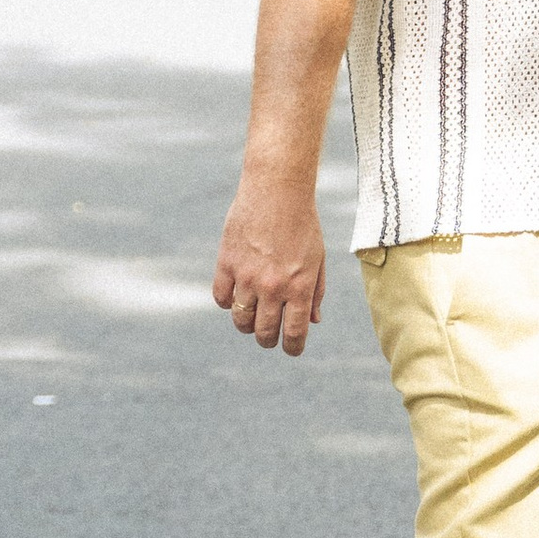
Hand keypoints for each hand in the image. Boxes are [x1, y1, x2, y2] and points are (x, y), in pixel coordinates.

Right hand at [213, 164, 326, 352]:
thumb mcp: (317, 258)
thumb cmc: (303, 223)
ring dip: (247, 324)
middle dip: (268, 339)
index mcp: (299, 287)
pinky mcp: (227, 263)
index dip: (292, 348)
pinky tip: (236, 294)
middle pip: (264, 333)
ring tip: (253, 314)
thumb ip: (315, 292)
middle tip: (269, 334)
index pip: (293, 334)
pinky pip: (221, 298)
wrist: (277, 189)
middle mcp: (273, 287)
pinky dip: (227, 302)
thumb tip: (313, 322)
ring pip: (241, 321)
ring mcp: (247, 276)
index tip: (291, 348)